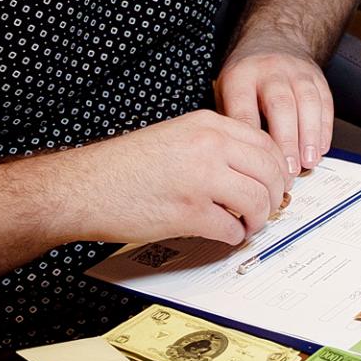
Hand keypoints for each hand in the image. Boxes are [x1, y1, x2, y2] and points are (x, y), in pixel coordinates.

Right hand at [60, 110, 291, 246]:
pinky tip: (227, 234)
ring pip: (257, 200)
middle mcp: (210, 147)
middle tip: (270, 207)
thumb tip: (250, 167)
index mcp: (208, 125)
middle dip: (275, 194)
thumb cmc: (125, 166)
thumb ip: (214, 144)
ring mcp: (201, 180)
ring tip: (249, 224)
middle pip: (270, 171)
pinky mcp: (189, 213)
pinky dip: (235, 235)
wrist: (83, 186)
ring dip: (259, 218)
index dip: (277, 168)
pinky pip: (231, 227)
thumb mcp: (176, 135)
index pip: (266, 144)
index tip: (276, 182)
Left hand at [215, 43, 333, 174]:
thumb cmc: (245, 78)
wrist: (272, 41)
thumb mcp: (224, 93)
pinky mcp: (317, 77)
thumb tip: (236, 159)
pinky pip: (324, 101)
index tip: (257, 164)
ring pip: (307, 102)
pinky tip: (321, 147)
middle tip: (288, 170)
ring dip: (310, 135)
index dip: (253, 140)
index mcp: (241, 77)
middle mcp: (270, 71)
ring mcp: (297, 72)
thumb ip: (231, 123)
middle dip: (286, 141)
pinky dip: (325, 127)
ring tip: (309, 161)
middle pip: (280, 105)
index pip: (245, 109)